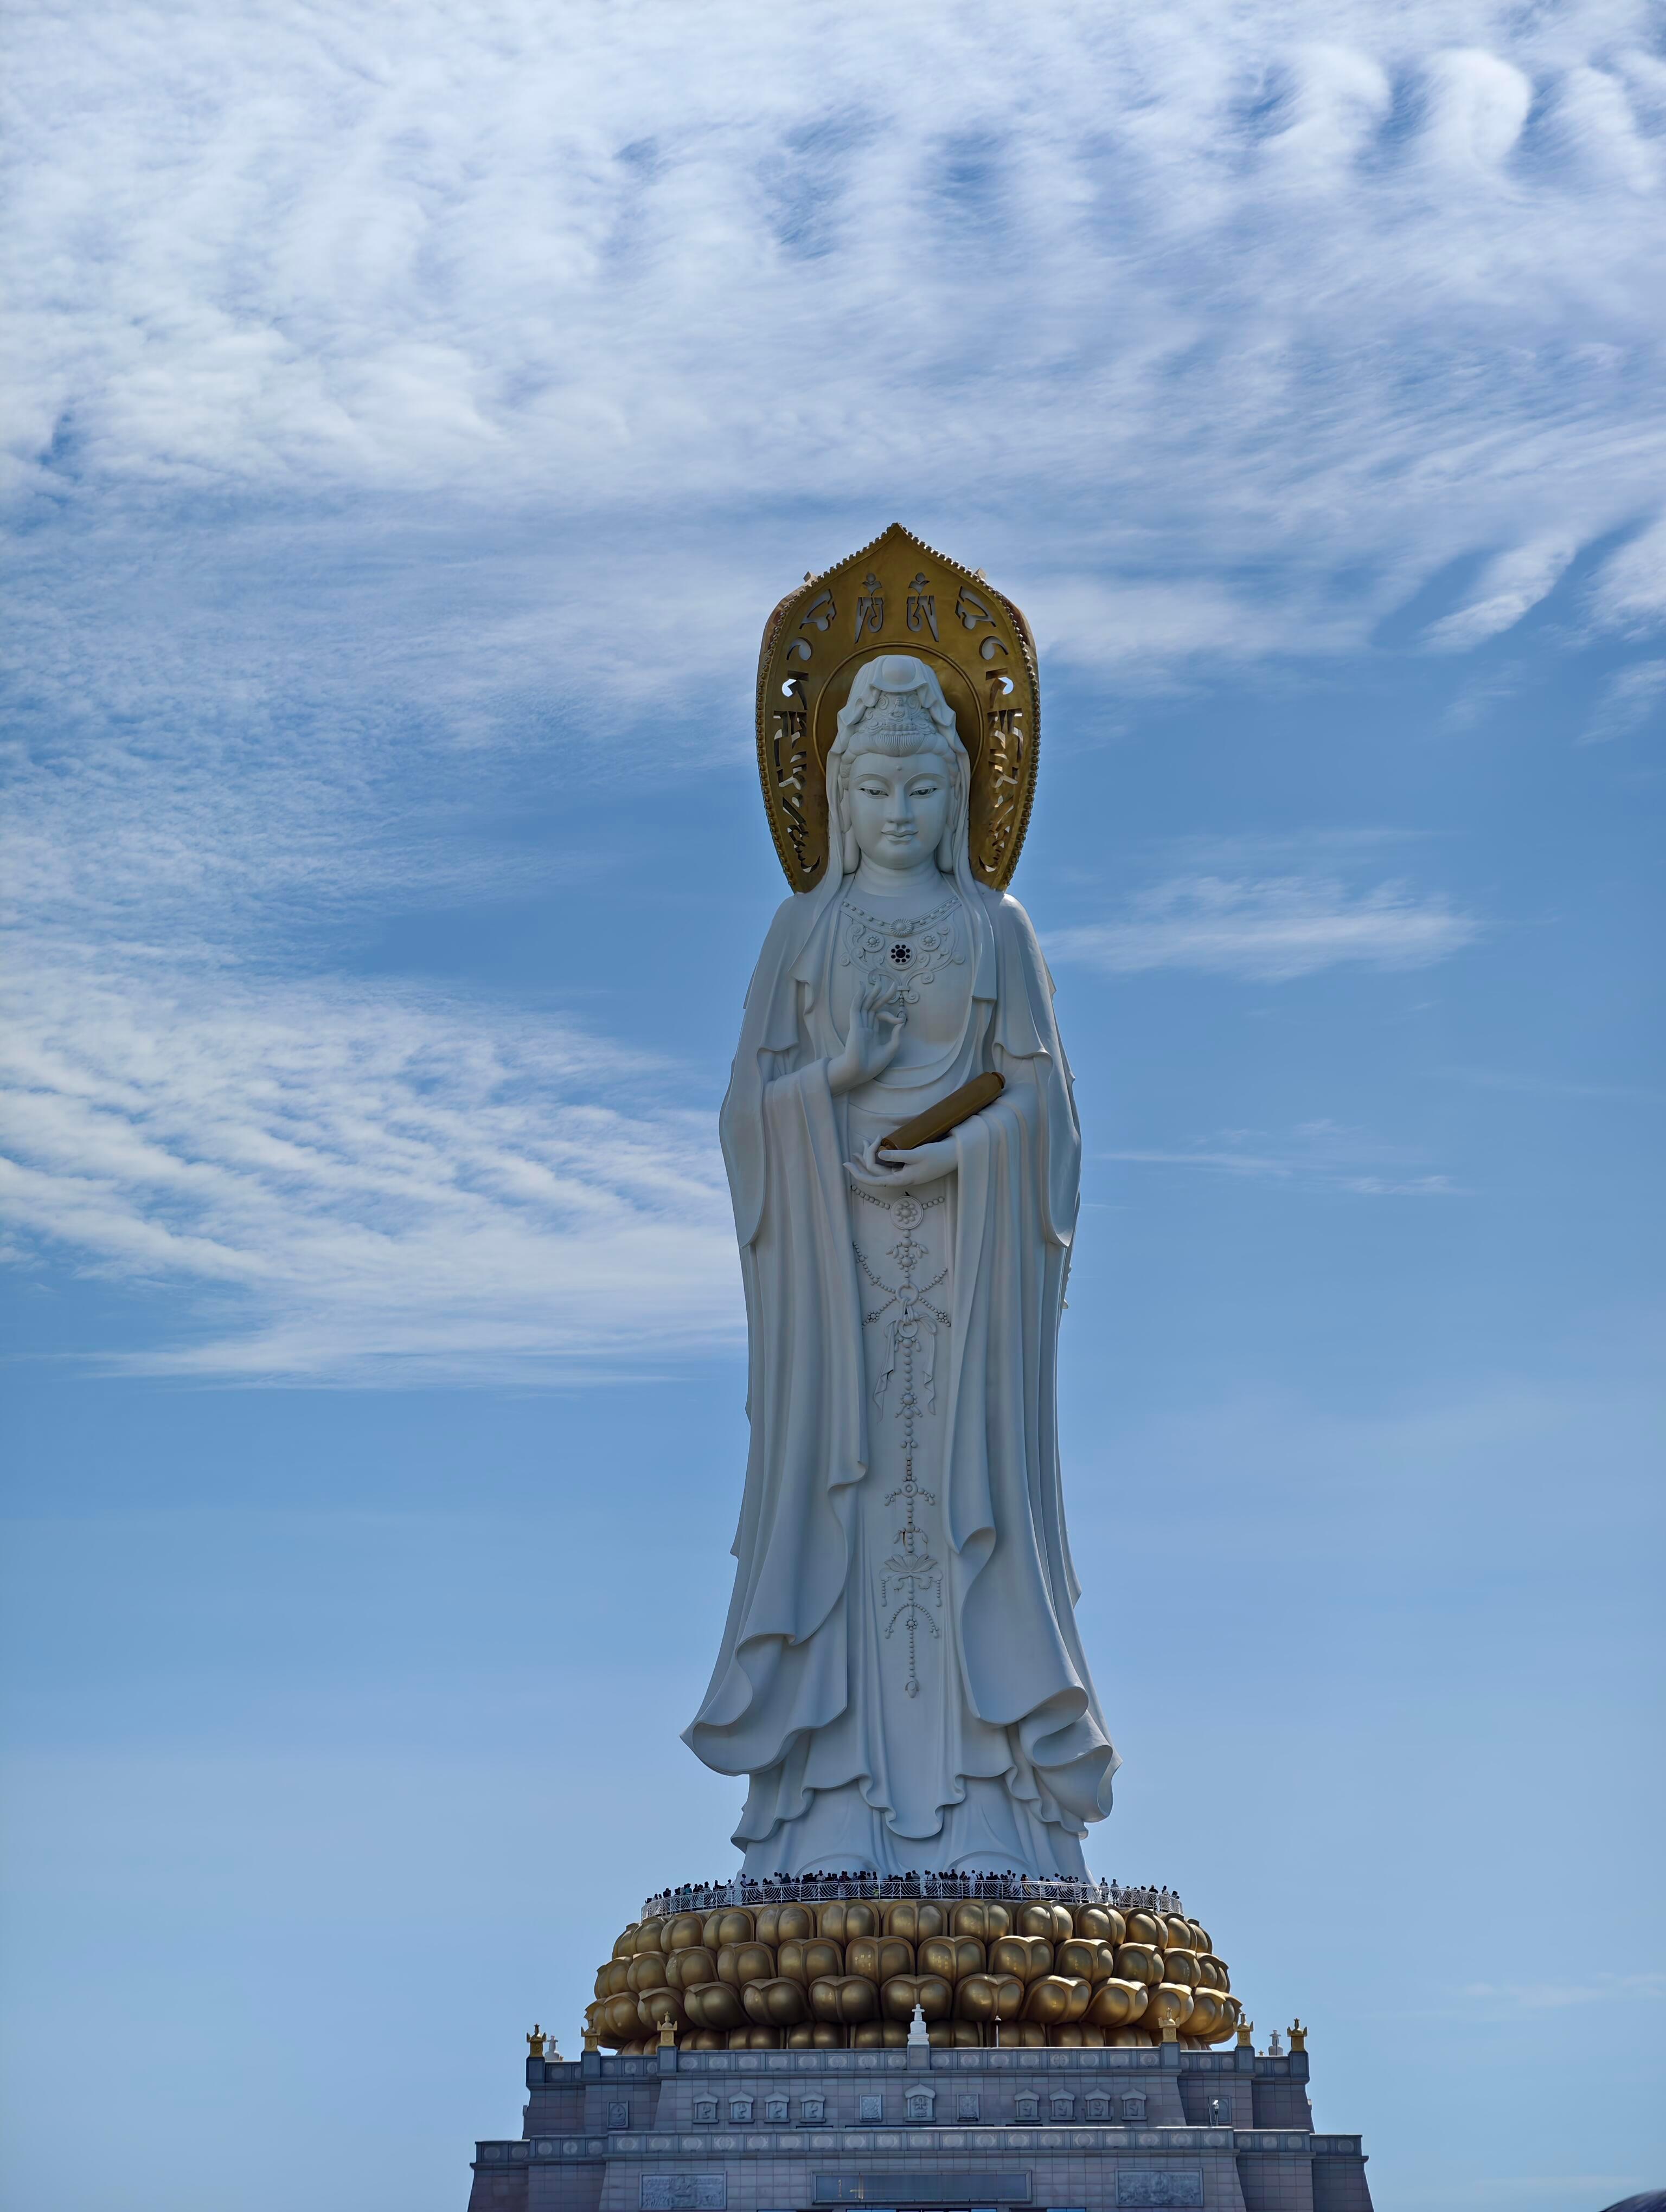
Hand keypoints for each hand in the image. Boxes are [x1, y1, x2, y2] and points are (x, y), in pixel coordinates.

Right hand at [828, 975, 905, 1095]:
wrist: (860, 1071)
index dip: (892, 1016)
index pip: (880, 1017)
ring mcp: (859, 1025)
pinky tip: (862, 989)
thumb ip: (896, 1037)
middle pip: (874, 1007)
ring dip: (871, 994)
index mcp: (871, 1033)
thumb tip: (901, 1023)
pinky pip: (855, 1009)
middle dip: (883, 996)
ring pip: (865, 1005)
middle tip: (893, 986)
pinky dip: (858, 998)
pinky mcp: (855, 1025)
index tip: (900, 1021)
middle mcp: (865, 1027)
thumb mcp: (890, 1050)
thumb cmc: (872, 1065)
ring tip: (878, 983)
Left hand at [844, 1132, 958, 1192]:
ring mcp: (904, 1172)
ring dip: (872, 1154)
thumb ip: (897, 1155)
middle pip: (876, 1171)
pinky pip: (890, 1162)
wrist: (955, 1156)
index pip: (873, 1179)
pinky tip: (879, 1144)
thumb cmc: (938, 1156)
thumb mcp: (917, 1154)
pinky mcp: (908, 1166)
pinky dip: (882, 1154)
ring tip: (865, 1141)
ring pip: (882, 1166)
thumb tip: (878, 1155)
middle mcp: (900, 1177)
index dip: (857, 1173)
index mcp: (901, 1179)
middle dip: (865, 1157)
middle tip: (863, 1141)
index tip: (845, 1164)